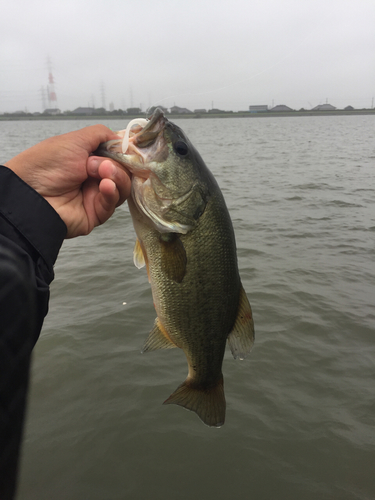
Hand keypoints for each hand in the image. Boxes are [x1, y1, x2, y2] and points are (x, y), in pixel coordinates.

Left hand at [5, 125, 130, 237]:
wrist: (31, 194)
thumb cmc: (46, 164)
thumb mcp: (75, 140)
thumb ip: (101, 134)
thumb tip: (122, 138)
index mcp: (89, 159)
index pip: (118, 156)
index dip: (125, 153)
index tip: (130, 150)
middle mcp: (94, 178)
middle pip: (124, 172)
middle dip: (117, 166)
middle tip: (102, 165)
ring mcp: (96, 196)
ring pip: (122, 188)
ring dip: (117, 177)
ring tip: (104, 173)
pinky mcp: (96, 214)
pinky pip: (112, 204)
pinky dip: (112, 192)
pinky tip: (105, 186)